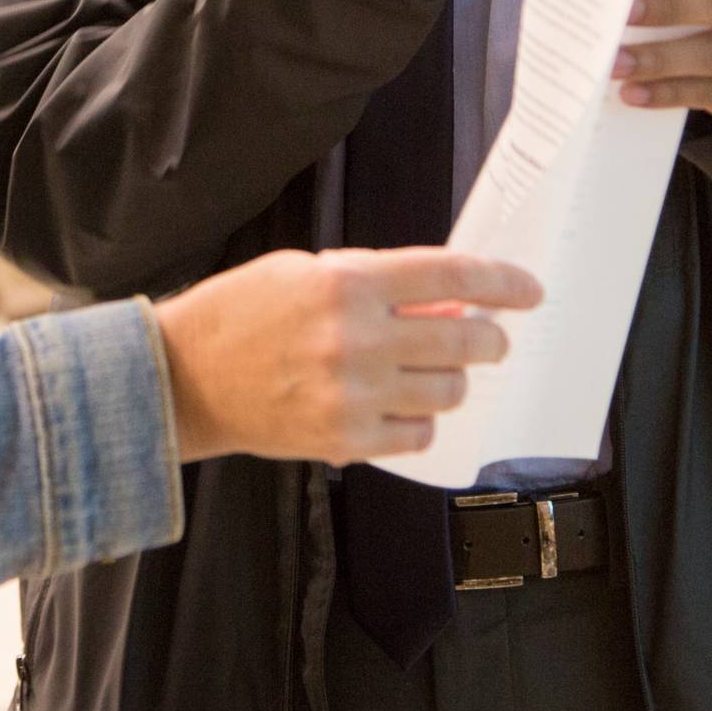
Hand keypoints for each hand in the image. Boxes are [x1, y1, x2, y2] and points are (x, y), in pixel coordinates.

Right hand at [153, 246, 543, 463]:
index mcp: (348, 283)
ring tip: (429, 373)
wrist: (184, 378)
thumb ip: (376, 282)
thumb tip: (442, 300)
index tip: (528, 291)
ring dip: (451, 380)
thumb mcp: (306, 271)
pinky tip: (400, 409)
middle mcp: (357, 338)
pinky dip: (419, 422)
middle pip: (464, 339)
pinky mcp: (344, 439)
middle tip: (489, 339)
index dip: (502, 283)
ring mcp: (353, 394)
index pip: (451, 276)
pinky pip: (417, 435)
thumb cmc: (242, 315)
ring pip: (449, 391)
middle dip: (490, 338)